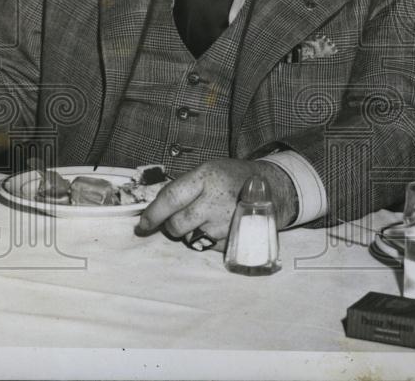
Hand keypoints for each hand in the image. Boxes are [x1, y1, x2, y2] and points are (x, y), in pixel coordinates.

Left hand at [135, 158, 297, 250]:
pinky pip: (207, 245)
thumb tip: (153, 210)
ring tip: (208, 216)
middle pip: (176, 225)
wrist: (272, 189)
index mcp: (207, 178)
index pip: (170, 199)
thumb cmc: (233, 177)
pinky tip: (221, 224)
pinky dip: (208, 238)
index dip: (153, 214)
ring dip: (192, 231)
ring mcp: (226, 223)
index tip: (142, 224)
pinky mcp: (234, 240)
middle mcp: (216, 201)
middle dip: (172, 225)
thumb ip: (184, 187)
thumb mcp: (210, 170)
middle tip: (180, 217)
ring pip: (190, 238)